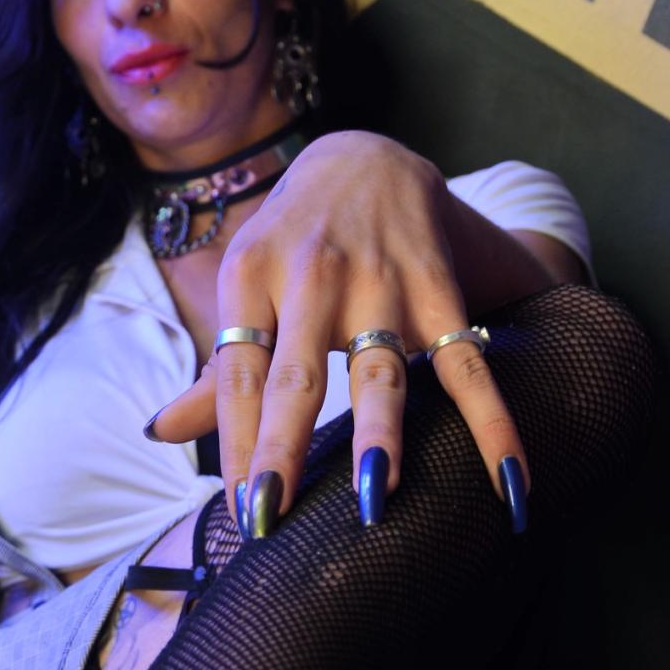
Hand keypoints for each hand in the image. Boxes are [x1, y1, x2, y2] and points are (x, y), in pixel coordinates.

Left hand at [148, 132, 530, 533]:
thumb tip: (158, 433)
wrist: (366, 159)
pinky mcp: (436, 289)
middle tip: (270, 510)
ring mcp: (379, 282)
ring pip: (380, 370)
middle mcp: (312, 278)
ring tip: (375, 493)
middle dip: (282, 445)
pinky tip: (511, 480)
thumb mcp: (245, 286)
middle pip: (296, 376)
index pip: (238, 374)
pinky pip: (465, 366)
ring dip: (379, 432)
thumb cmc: (292, 242)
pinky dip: (492, 423)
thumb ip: (216, 373)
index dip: (235, 441)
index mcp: (251, 277)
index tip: (240, 508)